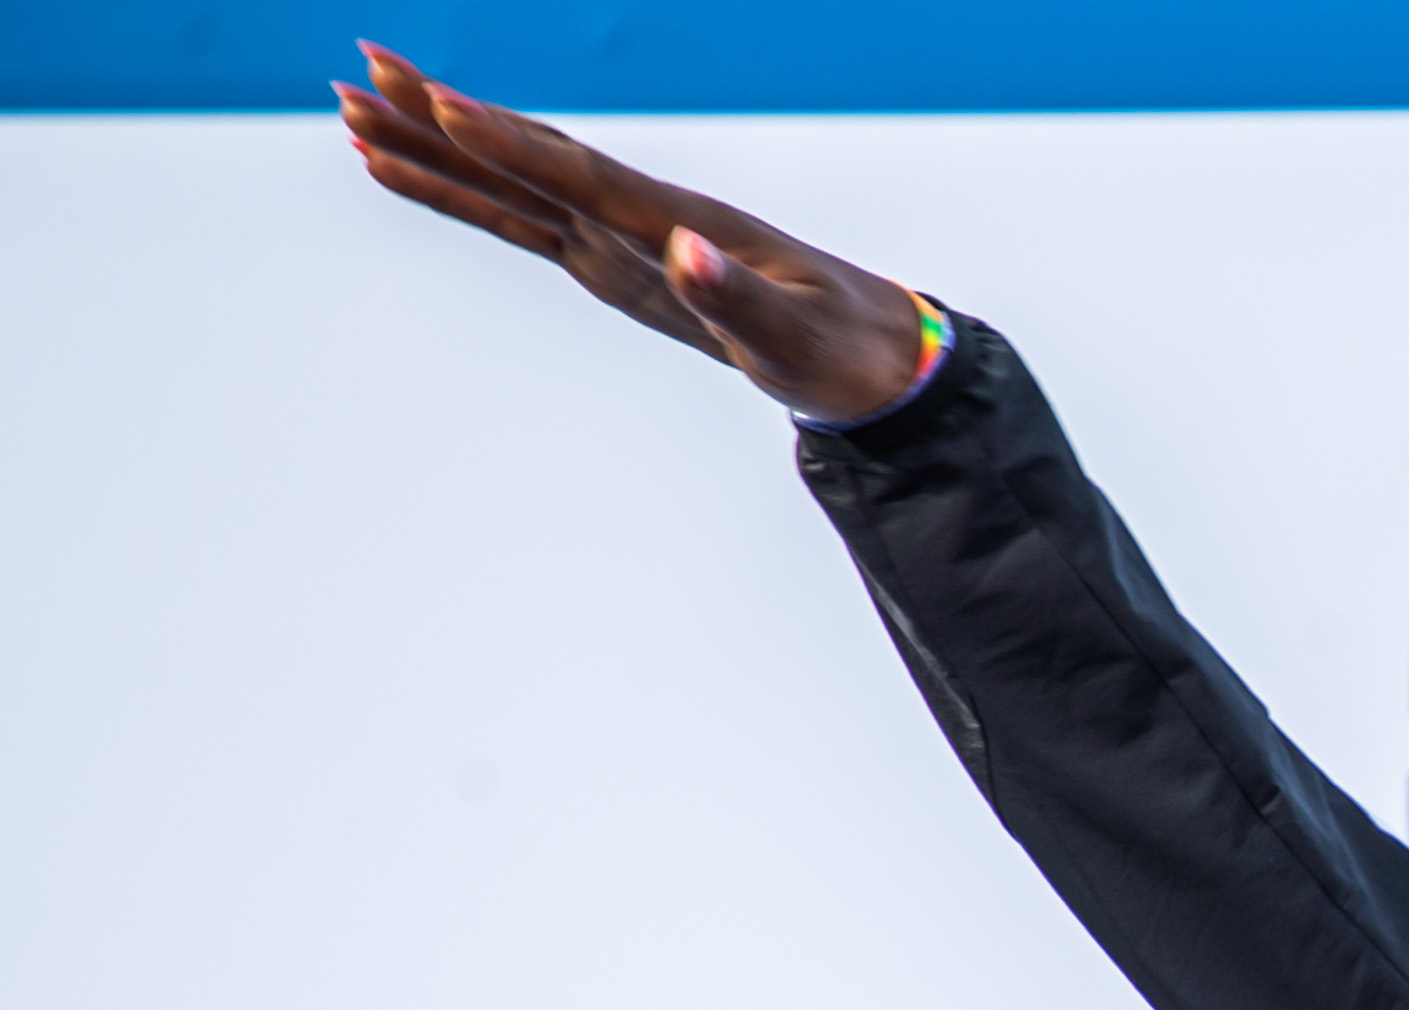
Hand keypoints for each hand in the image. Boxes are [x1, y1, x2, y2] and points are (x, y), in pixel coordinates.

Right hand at [338, 42, 930, 424]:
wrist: (870, 355)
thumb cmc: (840, 349)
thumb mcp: (796, 336)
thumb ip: (740, 298)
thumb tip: (687, 253)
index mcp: (680, 222)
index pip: (581, 175)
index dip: (513, 143)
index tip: (445, 106)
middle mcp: (640, 215)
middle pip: (526, 155)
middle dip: (443, 118)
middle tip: (360, 70)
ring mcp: (621, 237)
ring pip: (512, 181)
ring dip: (435, 148)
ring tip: (353, 110)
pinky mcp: (613, 264)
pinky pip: (524, 221)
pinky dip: (467, 197)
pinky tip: (412, 173)